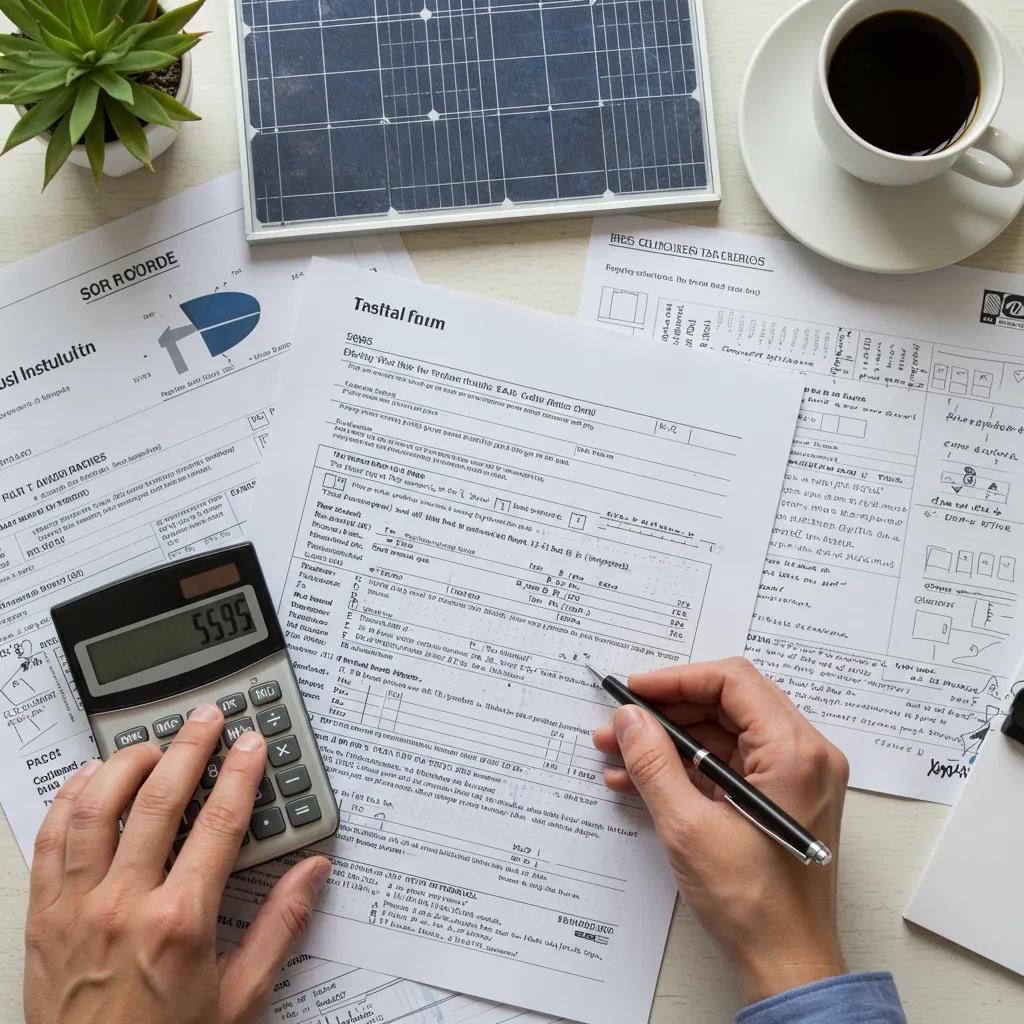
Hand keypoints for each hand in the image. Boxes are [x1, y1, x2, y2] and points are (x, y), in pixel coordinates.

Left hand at [24, 704, 331, 1023]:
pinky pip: (51, 840)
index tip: (252, 745)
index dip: (241, 773)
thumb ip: (280, 927)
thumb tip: (312, 873)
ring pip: (96, 808)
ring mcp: (77, 907)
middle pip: (159, 799)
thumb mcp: (241, 998)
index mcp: (180, 921)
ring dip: (126, 765)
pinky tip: (90, 782)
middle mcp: (124, 905)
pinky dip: (70, 799)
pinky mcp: (44, 917)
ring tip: (151, 745)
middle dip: (189, 747)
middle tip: (208, 719)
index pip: (220, 822)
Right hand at [592, 658, 848, 1004]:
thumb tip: (630, 720)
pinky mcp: (780, 799)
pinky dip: (687, 767)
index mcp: (796, 752)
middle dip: (668, 711)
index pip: (733, 681)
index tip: (635, 691)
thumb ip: (654, 764)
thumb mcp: (689, 827)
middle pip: (728, 703)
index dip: (677, 680)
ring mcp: (795, 778)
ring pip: (724, 734)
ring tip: (619, 753)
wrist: (787, 964)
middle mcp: (804, 756)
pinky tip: (641, 780)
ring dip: (671, 741)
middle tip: (622, 722)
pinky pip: (728, 764)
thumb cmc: (755, 905)